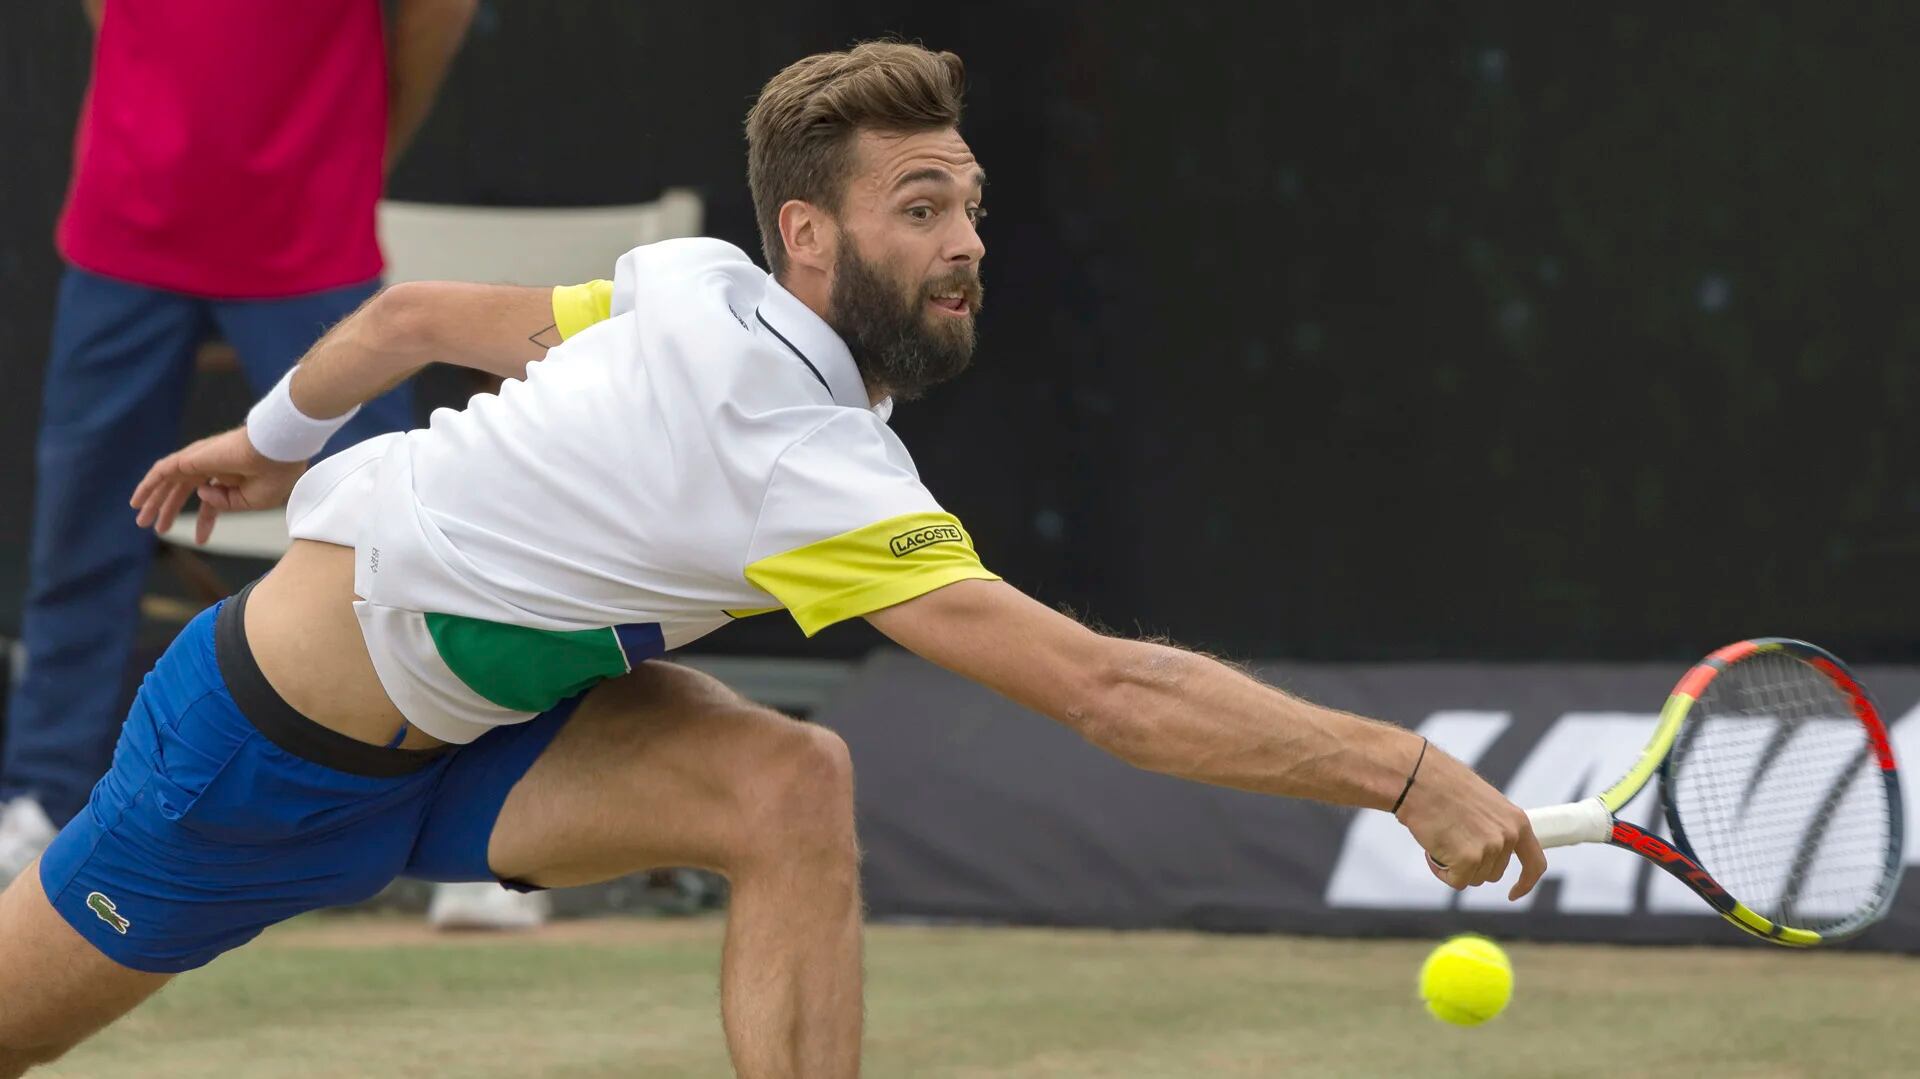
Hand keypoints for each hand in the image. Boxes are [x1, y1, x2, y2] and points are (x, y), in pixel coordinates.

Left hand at [131, 426, 306, 544]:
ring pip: (169, 482)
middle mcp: (212, 467)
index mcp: (231, 477)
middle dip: (169, 509)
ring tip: (141, 521)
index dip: (205, 521)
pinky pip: (162, 471)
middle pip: (182, 490)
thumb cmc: (273, 475)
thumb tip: (202, 495)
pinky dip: (147, 486)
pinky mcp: (190, 458)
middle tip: (158, 529)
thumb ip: (226, 503)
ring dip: (154, 501)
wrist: (276, 452)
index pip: (210, 500)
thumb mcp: (251, 501)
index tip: (200, 540)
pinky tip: (137, 501)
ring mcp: (200, 461)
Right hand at [1394, 745, 1546, 900]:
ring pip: (1473, 878)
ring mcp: (1490, 848)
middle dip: (1471, 864)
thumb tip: (1492, 848)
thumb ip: (1495, 826)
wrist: (1418, 778)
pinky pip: (1456, 881)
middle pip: (1493, 872)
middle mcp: (1508, 836)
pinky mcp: (1468, 859)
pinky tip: (1431, 850)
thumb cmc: (1443, 785)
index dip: (1526, 882)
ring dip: (1454, 866)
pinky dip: (1441, 871)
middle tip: (1450, 839)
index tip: (1513, 892)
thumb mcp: (1484, 802)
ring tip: (1440, 837)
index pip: (1535, 863)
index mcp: (1517, 820)